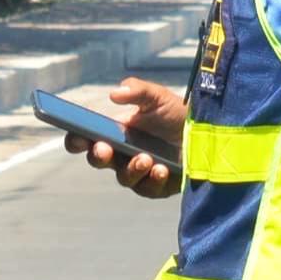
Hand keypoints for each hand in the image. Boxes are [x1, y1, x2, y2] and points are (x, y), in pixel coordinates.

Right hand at [64, 77, 183, 198]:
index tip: (78, 137)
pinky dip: (153, 180)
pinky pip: (148, 189)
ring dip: (131, 169)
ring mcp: (137, 173)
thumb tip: (114, 94)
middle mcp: (120, 155)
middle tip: (104, 148)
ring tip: (145, 158)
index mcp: (113, 133)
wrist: (204, 132)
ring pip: (124, 177)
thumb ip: (137, 91)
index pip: (85, 140)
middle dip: (99, 155)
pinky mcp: (156, 187)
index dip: (76, 140)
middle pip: (99, 160)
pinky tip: (161, 169)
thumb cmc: (175, 114)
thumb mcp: (157, 97)